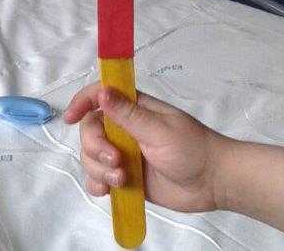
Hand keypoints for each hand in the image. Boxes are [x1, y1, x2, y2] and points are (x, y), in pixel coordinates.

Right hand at [63, 83, 230, 212]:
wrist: (212, 182)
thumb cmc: (193, 149)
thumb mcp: (160, 130)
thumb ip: (129, 115)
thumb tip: (103, 93)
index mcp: (136, 108)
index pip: (101, 96)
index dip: (82, 102)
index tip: (70, 117)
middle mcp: (126, 129)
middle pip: (91, 131)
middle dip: (96, 148)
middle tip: (117, 161)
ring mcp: (125, 153)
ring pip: (92, 157)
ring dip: (99, 169)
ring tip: (123, 179)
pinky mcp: (126, 177)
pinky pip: (100, 178)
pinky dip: (98, 184)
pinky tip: (109, 190)